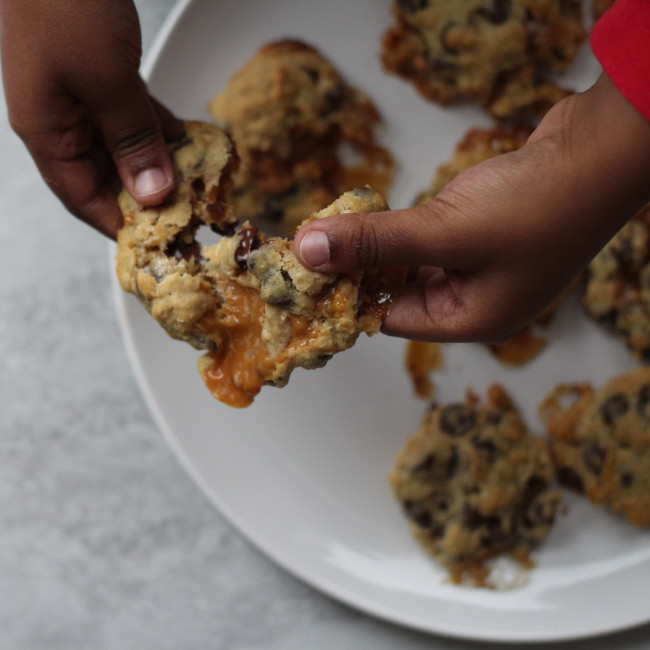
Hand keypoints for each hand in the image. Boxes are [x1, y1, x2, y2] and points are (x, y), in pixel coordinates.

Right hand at [1, 0, 183, 237]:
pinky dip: (157, 129)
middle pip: (107, 179)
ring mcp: (80, 98)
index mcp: (47, 133)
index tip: (161, 246)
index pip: (85, 201)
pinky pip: (130, 116)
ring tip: (195, 182)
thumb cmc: (67, 5)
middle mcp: (61, 123)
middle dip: (147, 197)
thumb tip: (155, 194)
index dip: (122, 227)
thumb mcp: (106, 81)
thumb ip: (132, 140)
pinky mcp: (99, 76)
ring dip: (157, 164)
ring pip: (123, 149)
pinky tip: (184, 139)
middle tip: (189, 215)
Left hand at [294, 73, 649, 342]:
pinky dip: (402, 226)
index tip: (305, 272)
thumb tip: (307, 253)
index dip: (346, 294)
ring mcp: (480, 266)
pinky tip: (376, 212)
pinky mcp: (481, 233)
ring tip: (334, 224)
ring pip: (409, 260)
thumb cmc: (537, 205)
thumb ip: (374, 242)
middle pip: (397, 289)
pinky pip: (427, 238)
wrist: (603, 151)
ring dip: (377, 242)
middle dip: (357, 265)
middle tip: (311, 242)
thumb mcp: (446, 231)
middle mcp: (474, 300)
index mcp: (472, 320)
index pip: (391, 318)